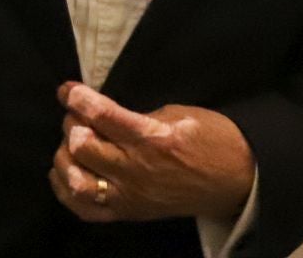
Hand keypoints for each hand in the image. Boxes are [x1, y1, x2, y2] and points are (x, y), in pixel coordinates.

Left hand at [48, 82, 253, 224]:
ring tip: (72, 144)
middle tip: (77, 116)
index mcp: (152, 139)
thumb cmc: (209, 139)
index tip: (67, 89)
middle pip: (82, 147)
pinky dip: (67, 190)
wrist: (236, 180)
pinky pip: (85, 209)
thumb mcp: (176, 113)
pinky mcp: (130, 213)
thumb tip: (99, 111)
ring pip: (77, 181)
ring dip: (65, 157)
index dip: (76, 98)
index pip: (100, 116)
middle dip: (71, 124)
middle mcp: (138, 170)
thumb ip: (135, 115)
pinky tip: (66, 172)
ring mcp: (132, 196)